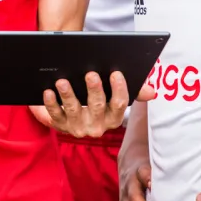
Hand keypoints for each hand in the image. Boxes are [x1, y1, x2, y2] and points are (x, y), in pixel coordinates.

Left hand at [30, 72, 154, 137]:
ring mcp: (78, 127)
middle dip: (95, 90)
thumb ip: (133, 91)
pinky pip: (55, 115)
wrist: (70, 113)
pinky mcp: (60, 126)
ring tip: (63, 81)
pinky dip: (50, 103)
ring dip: (69, 95)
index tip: (116, 73)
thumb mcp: (114, 96)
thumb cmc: (97, 99)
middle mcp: (97, 126)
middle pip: (97, 106)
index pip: (120, 104)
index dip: (119, 89)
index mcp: (113, 117)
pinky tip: (48, 91)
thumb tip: (152, 91)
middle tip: (90, 74)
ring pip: (74, 110)